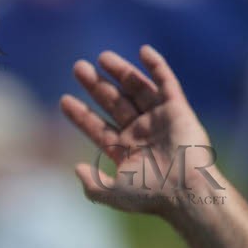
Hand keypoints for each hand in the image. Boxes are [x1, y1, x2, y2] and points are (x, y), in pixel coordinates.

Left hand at [61, 45, 220, 217]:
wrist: (184, 190)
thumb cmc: (149, 196)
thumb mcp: (110, 193)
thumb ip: (91, 183)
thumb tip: (76, 168)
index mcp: (124, 151)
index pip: (97, 128)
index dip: (81, 115)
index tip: (63, 100)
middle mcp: (141, 132)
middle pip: (113, 103)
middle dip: (96, 86)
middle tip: (77, 68)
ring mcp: (159, 119)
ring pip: (136, 89)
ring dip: (120, 72)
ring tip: (101, 57)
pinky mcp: (178, 109)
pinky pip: (167, 83)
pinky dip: (157, 66)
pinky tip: (143, 51)